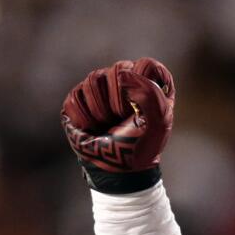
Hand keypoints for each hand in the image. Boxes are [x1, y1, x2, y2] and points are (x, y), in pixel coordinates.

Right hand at [61, 57, 174, 192]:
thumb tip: (123, 73)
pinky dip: (85, 117)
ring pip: (94, 80)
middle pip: (118, 69)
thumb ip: (152, 93)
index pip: (147, 65)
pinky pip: (76, 97)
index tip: (141, 109)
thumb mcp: (159, 123)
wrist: (116, 168)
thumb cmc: (141, 146)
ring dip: (102, 110)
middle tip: (124, 120)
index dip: (143, 86)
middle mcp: (127, 80)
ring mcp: (101, 87)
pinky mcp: (79, 97)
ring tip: (108, 124)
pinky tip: (93, 127)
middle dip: (121, 101)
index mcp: (152, 84)